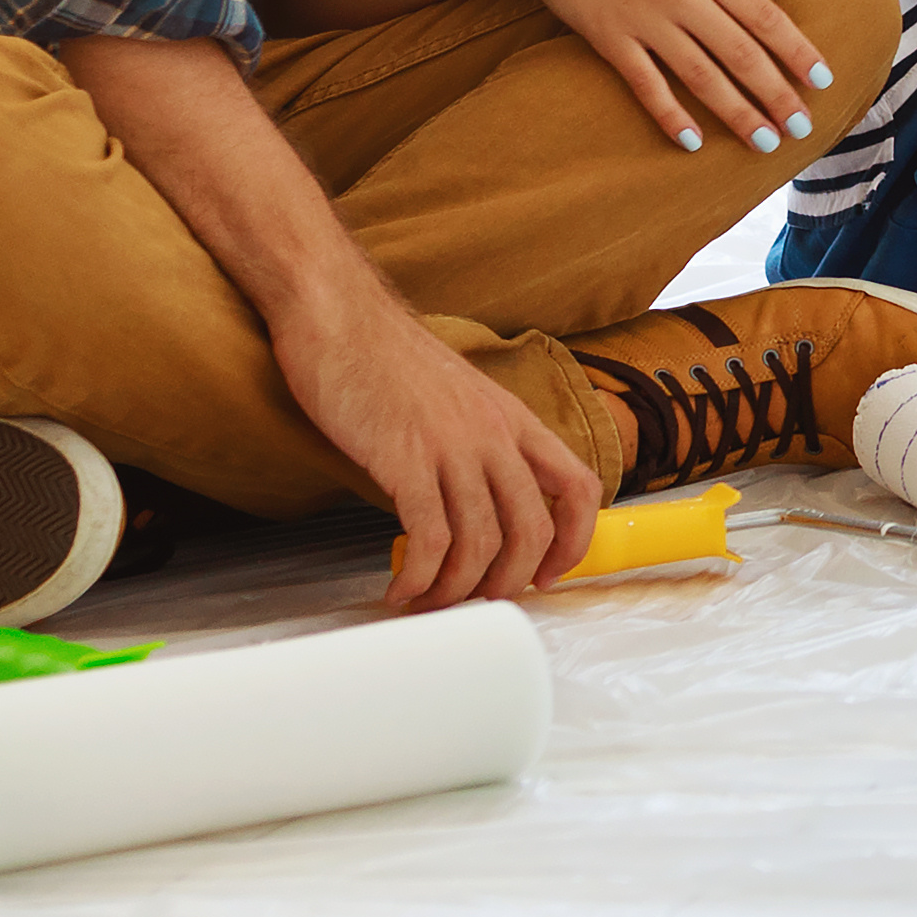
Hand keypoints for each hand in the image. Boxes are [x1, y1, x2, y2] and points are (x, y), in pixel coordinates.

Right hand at [283, 294, 603, 610]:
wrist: (338, 314)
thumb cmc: (386, 356)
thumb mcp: (458, 394)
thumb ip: (477, 439)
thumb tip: (480, 497)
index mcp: (513, 417)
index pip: (578, 486)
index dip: (574, 540)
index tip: (548, 574)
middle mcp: (494, 433)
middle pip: (532, 529)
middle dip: (509, 582)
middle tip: (477, 602)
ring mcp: (452, 446)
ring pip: (480, 544)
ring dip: (456, 590)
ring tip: (429, 602)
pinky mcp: (404, 459)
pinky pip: (429, 539)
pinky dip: (420, 578)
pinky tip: (401, 588)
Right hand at [499, 0, 837, 154]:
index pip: (763, 15)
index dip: (796, 51)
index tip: (823, 81)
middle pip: (739, 53)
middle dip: (775, 94)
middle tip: (801, 128)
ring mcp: (642, 19)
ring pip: (700, 75)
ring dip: (735, 113)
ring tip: (763, 143)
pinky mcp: (607, 38)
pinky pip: (645, 85)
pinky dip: (669, 115)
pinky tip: (692, 142)